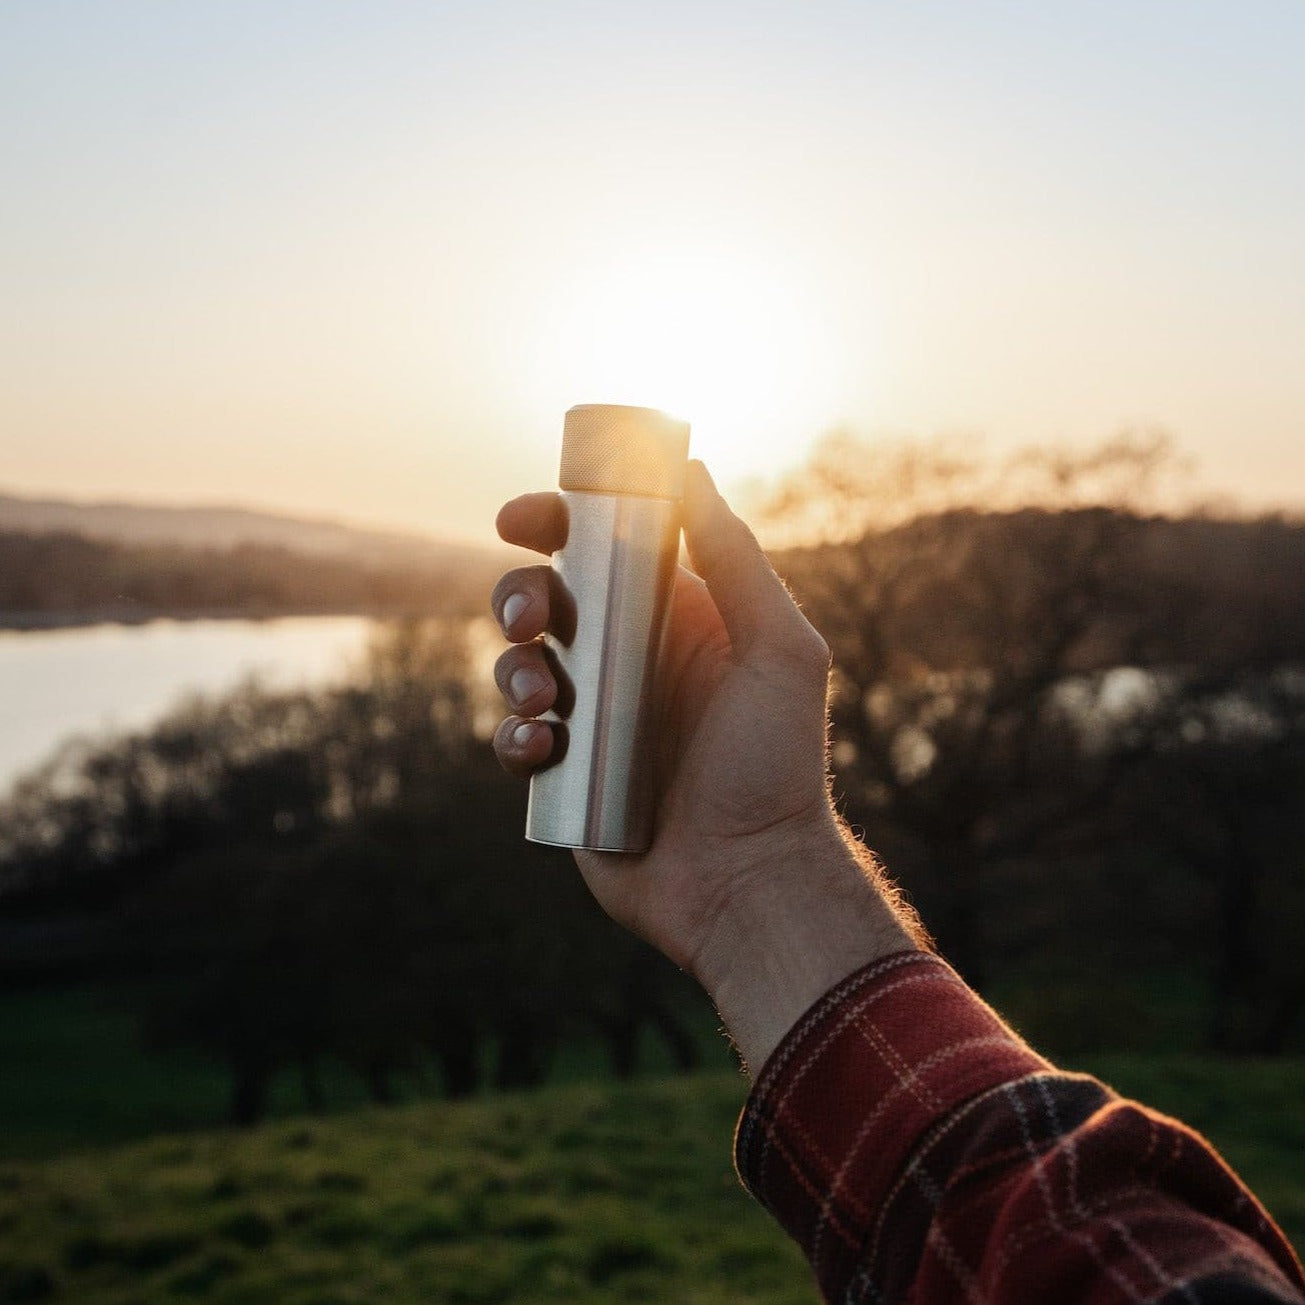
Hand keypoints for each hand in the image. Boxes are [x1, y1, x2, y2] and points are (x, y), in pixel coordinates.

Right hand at [492, 461, 922, 1069]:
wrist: (749, 882)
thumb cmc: (777, 768)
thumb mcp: (779, 651)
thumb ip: (737, 560)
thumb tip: (692, 470)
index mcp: (676, 620)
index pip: (603, 550)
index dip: (555, 524)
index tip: (520, 517)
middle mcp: (628, 662)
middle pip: (545, 601)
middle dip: (520, 596)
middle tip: (534, 620)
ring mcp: (593, 720)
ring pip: (518, 667)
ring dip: (512, 670)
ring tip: (545, 701)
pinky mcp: (565, 776)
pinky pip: (513, 741)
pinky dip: (512, 738)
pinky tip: (541, 750)